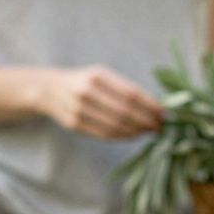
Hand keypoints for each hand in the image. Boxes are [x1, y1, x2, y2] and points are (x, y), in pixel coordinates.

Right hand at [37, 66, 165, 139]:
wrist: (50, 89)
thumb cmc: (85, 82)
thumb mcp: (103, 75)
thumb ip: (125, 89)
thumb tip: (156, 107)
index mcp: (97, 76)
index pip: (131, 94)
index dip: (150, 106)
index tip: (163, 113)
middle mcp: (86, 92)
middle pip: (125, 112)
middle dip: (146, 121)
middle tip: (160, 126)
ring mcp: (78, 109)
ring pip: (116, 126)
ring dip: (137, 132)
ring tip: (149, 131)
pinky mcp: (75, 125)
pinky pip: (105, 135)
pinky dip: (124, 137)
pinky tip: (134, 135)